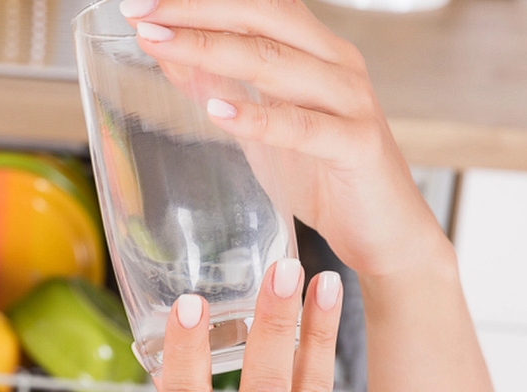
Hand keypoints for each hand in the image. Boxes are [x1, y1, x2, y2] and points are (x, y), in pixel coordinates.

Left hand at [123, 0, 447, 278]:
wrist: (386, 232)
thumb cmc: (325, 175)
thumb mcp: (260, 125)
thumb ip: (220, 86)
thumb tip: (166, 52)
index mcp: (316, 50)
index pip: (255, 5)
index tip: (142, 2)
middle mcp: (337, 64)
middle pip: (263, 18)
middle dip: (196, 10)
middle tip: (141, 12)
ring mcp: (350, 102)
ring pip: (276, 62)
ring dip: (211, 49)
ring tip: (159, 44)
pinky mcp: (357, 145)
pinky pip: (302, 127)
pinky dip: (258, 117)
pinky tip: (216, 109)